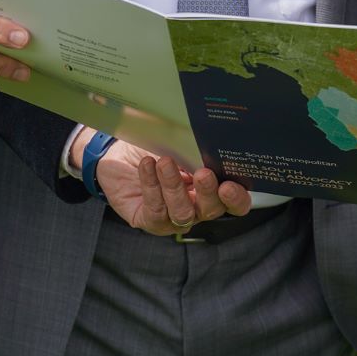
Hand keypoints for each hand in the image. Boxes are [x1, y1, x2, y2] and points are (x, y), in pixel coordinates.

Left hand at [83, 134, 251, 234]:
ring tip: (165, 162)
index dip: (237, 198)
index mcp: (212, 189)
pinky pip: (155, 209)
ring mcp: (173, 218)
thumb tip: (206, 135)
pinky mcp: (149, 221)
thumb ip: (195, 146)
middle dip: (208, 192)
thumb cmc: (155, 147)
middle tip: (202, 173)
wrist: (119, 155)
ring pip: (183, 212)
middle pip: (212, 210)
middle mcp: (196, 207)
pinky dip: (151, 185)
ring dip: (175, 186)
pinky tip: (147, 165)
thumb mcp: (178, 142)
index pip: (235, 202)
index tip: (229, 185)